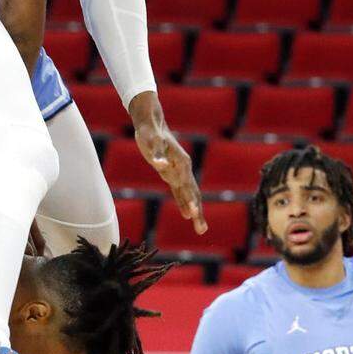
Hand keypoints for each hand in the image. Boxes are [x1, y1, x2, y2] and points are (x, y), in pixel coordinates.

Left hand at [134, 116, 206, 235]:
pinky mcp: (172, 173)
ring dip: (195, 211)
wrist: (152, 123)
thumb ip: (157, 155)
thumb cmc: (150, 132)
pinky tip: (185, 214)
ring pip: (190, 194)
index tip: (192, 214)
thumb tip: (161, 165)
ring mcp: (179, 171)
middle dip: (197, 212)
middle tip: (201, 230)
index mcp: (181, 163)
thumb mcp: (151, 142)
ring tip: (200, 228)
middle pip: (193, 194)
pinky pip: (180, 191)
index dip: (189, 201)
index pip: (187, 186)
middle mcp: (183, 169)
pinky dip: (184, 202)